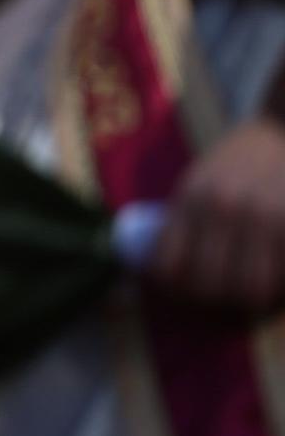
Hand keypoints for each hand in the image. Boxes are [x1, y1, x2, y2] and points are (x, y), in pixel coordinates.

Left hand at [148, 118, 284, 315]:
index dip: (172, 288)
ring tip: (249, 293)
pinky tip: (273, 279)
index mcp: (192, 199)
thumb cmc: (238, 160)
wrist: (283, 134)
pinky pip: (282, 280)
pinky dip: (277, 287)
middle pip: (210, 285)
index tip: (180, 291)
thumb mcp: (199, 182)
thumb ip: (184, 221)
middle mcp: (224, 211)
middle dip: (213, 301)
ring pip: (251, 291)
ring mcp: (264, 220)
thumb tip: (163, 269)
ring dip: (249, 300)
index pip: (169, 264)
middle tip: (219, 299)